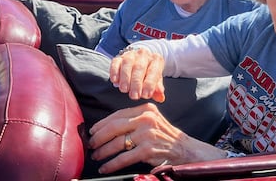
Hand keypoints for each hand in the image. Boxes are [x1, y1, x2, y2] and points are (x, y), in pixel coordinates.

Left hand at [88, 104, 221, 173]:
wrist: (184, 149)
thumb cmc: (164, 136)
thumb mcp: (151, 120)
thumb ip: (133, 119)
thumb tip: (106, 127)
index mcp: (145, 109)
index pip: (117, 114)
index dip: (102, 124)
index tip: (92, 131)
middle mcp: (146, 119)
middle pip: (114, 127)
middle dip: (99, 137)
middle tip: (90, 144)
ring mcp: (147, 134)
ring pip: (117, 143)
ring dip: (103, 151)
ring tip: (96, 156)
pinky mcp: (148, 150)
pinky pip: (124, 158)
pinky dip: (111, 164)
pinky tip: (105, 167)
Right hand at [110, 47, 165, 101]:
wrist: (142, 60)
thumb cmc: (149, 73)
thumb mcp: (156, 80)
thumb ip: (158, 88)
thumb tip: (160, 97)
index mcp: (156, 60)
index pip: (153, 71)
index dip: (149, 84)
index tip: (145, 95)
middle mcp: (144, 55)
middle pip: (139, 67)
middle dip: (136, 83)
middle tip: (134, 96)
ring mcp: (131, 54)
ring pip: (127, 63)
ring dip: (125, 78)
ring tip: (124, 89)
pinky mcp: (120, 57)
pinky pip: (116, 62)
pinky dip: (114, 71)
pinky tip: (115, 81)